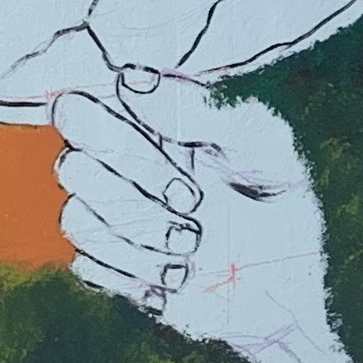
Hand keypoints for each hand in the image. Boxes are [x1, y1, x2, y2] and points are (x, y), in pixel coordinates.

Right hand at [49, 71, 362, 362]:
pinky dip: (139, 271)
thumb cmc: (277, 196)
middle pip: (73, 165)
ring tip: (195, 244)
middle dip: (138, 188)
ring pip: (77, 219)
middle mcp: (115, 170)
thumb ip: (201, 109)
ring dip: (142, 235)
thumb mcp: (260, 142)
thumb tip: (130, 79)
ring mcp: (109, 222)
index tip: (179, 150)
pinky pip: (88, 266)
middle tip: (194, 200)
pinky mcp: (111, 271)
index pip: (79, 109)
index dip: (108, 128)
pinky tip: (180, 276)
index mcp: (143, 125)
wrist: (289, 283)